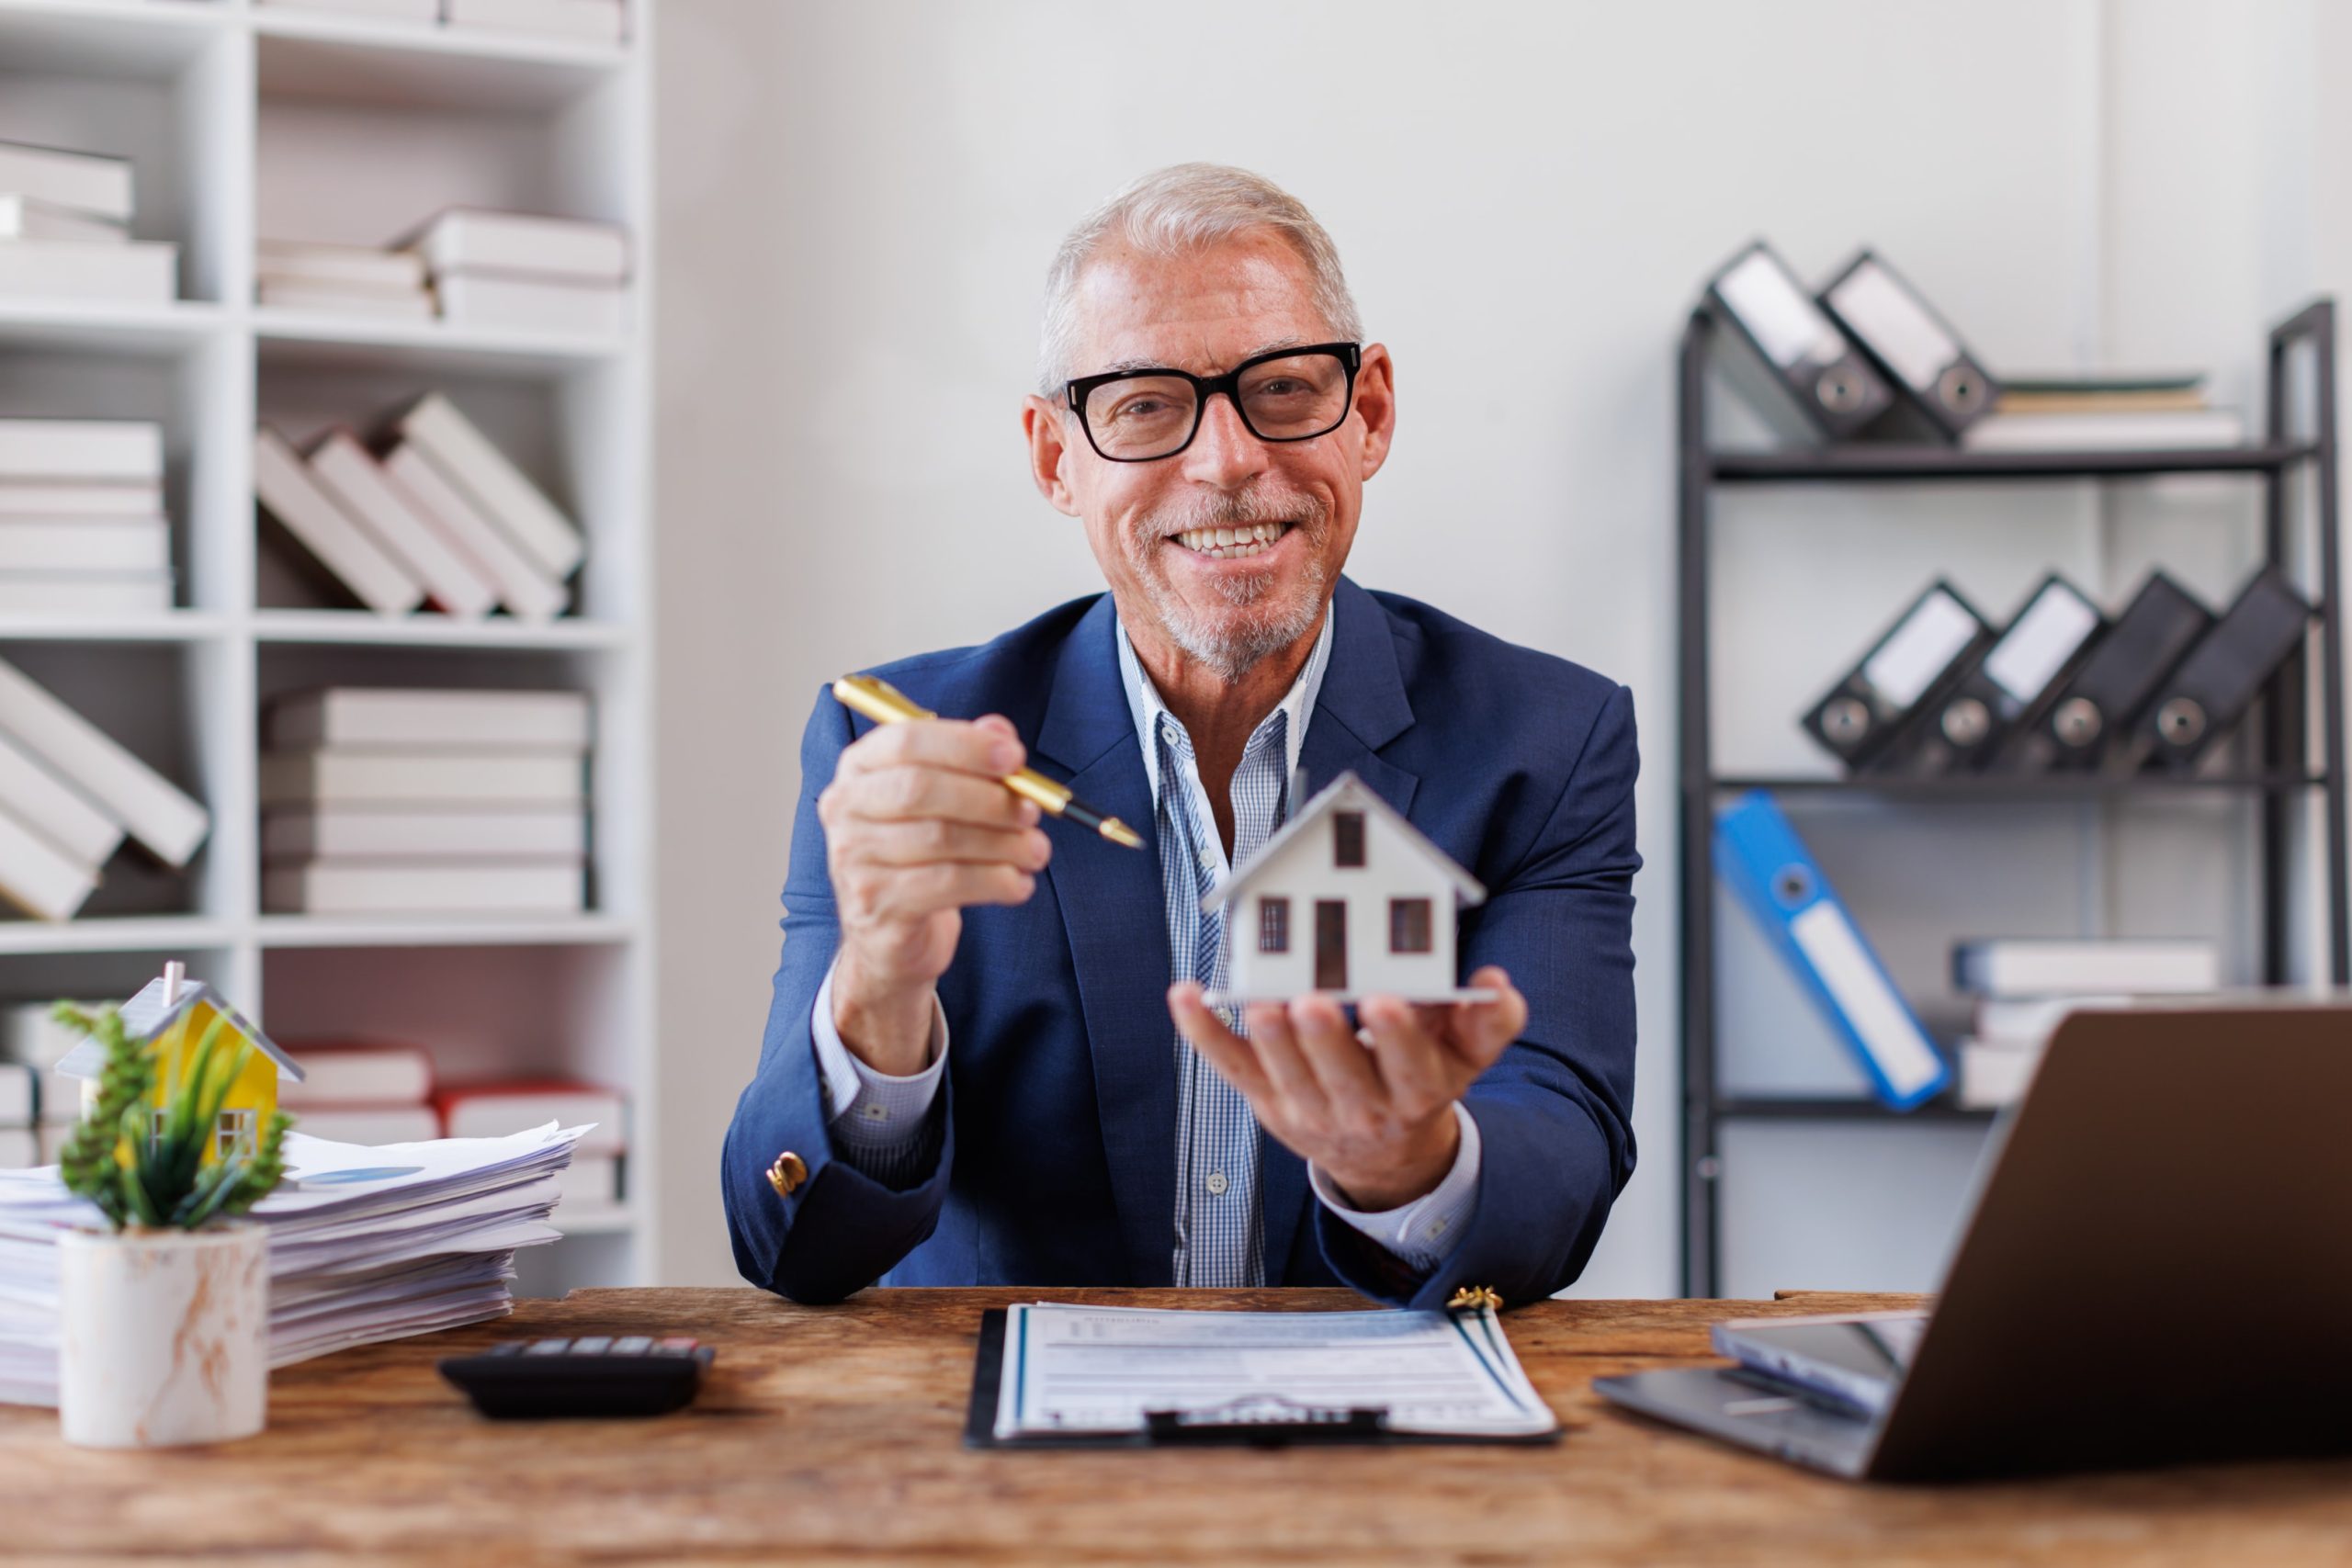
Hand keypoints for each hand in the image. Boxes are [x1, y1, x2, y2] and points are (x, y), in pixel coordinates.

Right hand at [817, 712, 1049, 1074]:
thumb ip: (968, 758)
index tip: (1015, 758)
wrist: (890, 933)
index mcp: (859, 768)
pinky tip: (1018, 883)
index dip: (965, 746)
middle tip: (1031, 812)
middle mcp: (845, 808)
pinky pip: (947, 884)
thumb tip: (999, 732)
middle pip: (919, 789)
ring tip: (1036, 851)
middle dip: (987, 798)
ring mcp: (853, 859)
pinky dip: (994, 882)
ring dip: (1002, 844)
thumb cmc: (920, 854)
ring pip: (940, 839)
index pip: (906, 741)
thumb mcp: (943, 799)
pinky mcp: (876, 904)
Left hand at [1167, 966, 1528, 1210]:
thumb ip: (1487, 1022)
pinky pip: (1230, 1065)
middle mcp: (1360, 1108)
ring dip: (1269, 1039)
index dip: (1397, 1038)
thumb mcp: (1465, 1059)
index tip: (1389, 1001)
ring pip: (1285, 1074)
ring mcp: (1306, 1107)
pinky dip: (1204, 1033)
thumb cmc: (1419, 1082)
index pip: (1408, 1069)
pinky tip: (1185, 996)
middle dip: (1325, 1040)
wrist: (1380, 1153)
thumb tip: (1496, 984)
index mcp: (1415, 1094)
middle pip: (1341, 1076)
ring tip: (1260, 1002)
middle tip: (1311, 1002)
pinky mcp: (1265, 1098)